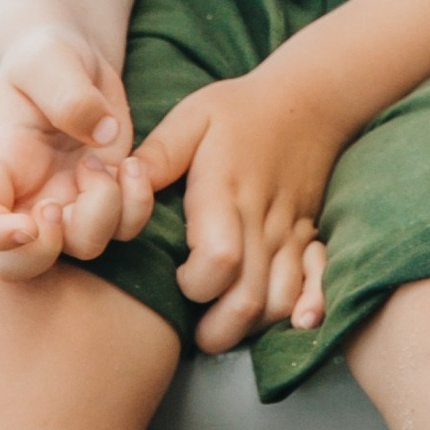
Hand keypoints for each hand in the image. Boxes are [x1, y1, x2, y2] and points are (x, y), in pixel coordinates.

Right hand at [0, 22, 155, 281]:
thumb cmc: (47, 58)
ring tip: (105, 161)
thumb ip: (68, 94)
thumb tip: (102, 134)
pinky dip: (137, 206)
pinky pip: (127, 227)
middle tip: (59, 206)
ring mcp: (70, 201)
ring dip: (103, 214)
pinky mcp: (109, 195)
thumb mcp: (50, 59)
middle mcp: (28, 197)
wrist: (75, 59)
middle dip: (43, 252)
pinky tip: (134, 166)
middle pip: (19, 265)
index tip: (25, 227)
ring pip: (83, 247)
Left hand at [131, 67, 342, 352]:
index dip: (194, 284)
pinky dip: (303, 311)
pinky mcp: (310, 238)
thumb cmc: (240, 111)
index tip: (177, 275)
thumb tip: (114, 184)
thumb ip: (157, 154)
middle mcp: (263, 221)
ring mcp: (292, 233)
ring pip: (280, 304)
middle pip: (248, 301)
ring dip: (251, 326)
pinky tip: (289, 320)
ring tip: (225, 318)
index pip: (219, 261)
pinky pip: (315, 287)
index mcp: (227, 193)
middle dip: (215, 330)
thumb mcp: (193, 117)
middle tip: (195, 324)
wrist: (309, 99)